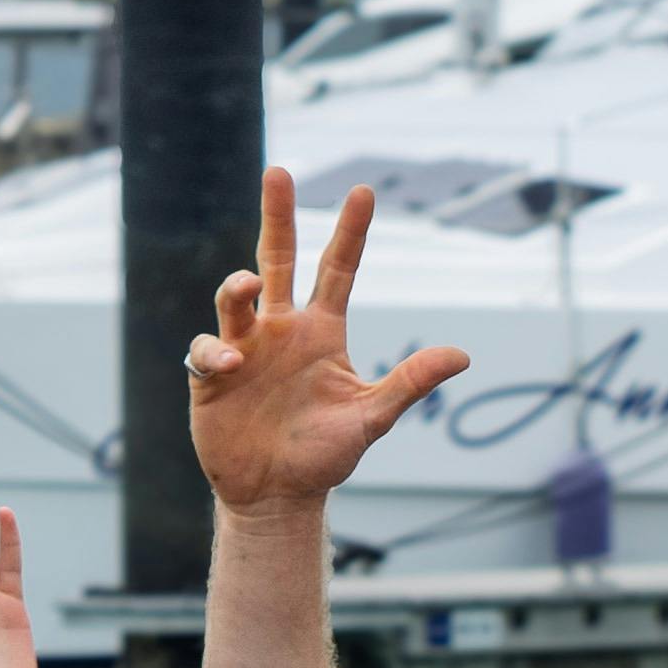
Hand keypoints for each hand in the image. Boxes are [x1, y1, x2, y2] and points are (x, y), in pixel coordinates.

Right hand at [186, 167, 467, 515]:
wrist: (275, 495)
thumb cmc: (323, 456)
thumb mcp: (371, 418)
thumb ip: (410, 383)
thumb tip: (461, 355)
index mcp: (321, 332)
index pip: (337, 270)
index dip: (350, 232)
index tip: (365, 191)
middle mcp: (281, 330)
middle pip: (277, 258)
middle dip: (277, 215)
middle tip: (279, 172)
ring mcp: (244, 349)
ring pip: (235, 297)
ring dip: (238, 286)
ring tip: (246, 287)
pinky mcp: (210, 377)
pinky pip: (207, 348)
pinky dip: (215, 350)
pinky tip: (231, 365)